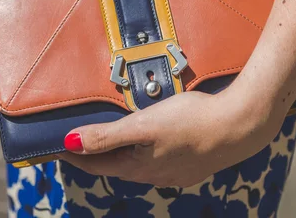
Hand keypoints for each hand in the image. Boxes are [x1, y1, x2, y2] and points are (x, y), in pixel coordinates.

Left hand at [58, 88, 284, 187]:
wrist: (239, 126)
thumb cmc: (190, 121)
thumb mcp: (143, 125)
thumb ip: (107, 136)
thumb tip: (71, 143)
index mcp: (138, 167)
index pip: (96, 163)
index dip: (75, 155)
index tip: (56, 148)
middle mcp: (154, 176)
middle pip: (116, 166)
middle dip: (96, 155)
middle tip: (80, 141)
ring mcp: (174, 174)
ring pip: (138, 165)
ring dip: (121, 154)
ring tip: (111, 140)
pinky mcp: (191, 166)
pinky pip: (158, 162)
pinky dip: (144, 153)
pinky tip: (150, 144)